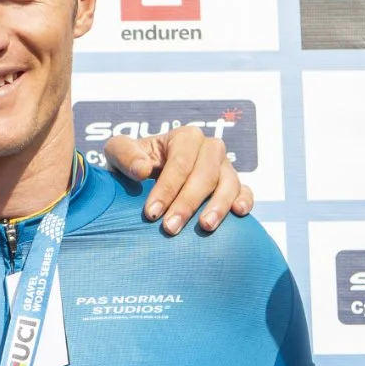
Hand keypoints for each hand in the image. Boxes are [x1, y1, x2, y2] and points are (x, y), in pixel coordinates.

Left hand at [98, 123, 254, 234]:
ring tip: (205, 226)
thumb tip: (142, 169)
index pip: (180, 162)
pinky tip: (239, 213)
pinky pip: (245, 191)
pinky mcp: (235, 185)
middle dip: (188, 202)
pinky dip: (245, 200)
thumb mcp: (119, 153)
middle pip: (205, 174)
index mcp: (185, 137)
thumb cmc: (134, 163)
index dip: (167, 187)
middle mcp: (210, 148)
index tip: (151, 213)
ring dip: (218, 205)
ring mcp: (225, 167)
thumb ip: (124, 154)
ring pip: (228, 183)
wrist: (148, 178)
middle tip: (170, 228)